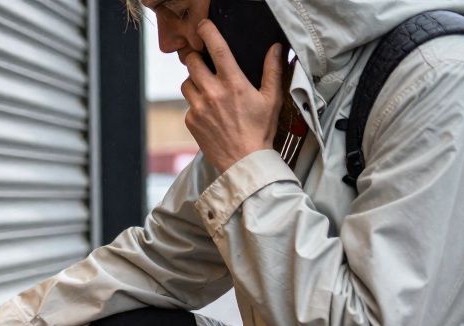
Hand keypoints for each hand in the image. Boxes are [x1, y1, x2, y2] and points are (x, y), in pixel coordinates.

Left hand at [182, 20, 284, 172]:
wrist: (243, 161)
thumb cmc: (260, 130)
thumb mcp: (272, 99)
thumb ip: (273, 70)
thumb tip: (277, 48)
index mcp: (234, 83)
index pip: (217, 49)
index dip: (207, 32)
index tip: (202, 26)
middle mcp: (213, 92)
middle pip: (192, 62)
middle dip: (196, 57)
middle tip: (204, 61)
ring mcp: (198, 107)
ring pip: (186, 82)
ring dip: (194, 81)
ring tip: (209, 89)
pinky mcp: (190, 120)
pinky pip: (188, 103)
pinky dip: (196, 103)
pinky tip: (210, 112)